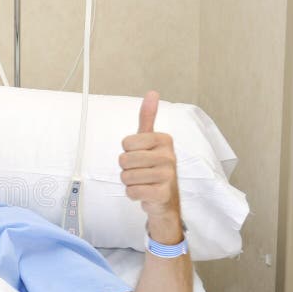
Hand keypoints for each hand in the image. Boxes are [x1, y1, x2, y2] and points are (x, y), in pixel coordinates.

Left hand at [119, 92, 181, 239]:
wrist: (164, 199)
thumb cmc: (153, 167)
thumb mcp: (150, 140)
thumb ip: (147, 118)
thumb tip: (152, 92)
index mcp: (164, 140)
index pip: (126, 143)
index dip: (127, 152)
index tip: (140, 155)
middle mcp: (169, 156)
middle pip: (124, 160)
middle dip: (126, 169)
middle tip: (139, 171)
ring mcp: (168, 175)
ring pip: (126, 177)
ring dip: (129, 182)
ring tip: (142, 182)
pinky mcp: (163, 193)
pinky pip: (132, 192)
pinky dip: (132, 194)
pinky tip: (144, 193)